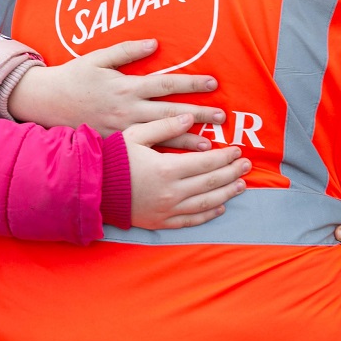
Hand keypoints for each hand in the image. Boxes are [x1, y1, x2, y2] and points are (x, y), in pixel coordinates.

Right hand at [9, 39, 227, 149]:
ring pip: (162, 137)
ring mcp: (123, 130)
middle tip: (223, 117)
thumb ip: (127, 51)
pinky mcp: (117, 144)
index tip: (213, 83)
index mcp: (126, 86)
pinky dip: (167, 157)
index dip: (191, 82)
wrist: (45, 104)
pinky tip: (185, 164)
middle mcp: (128, 110)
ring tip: (213, 145)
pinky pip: (146, 152)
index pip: (166, 83)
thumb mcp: (97, 58)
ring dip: (189, 141)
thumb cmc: (73, 78)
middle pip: (171, 112)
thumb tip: (155, 43)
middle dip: (199, 114)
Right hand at [124, 114, 250, 228]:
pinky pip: (191, 220)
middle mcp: (172, 192)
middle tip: (246, 166)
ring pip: (206, 203)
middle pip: (211, 182)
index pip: (207, 162)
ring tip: (241, 185)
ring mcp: (167, 209)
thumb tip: (190, 118)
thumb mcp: (135, 134)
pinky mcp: (161, 222)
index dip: (226, 157)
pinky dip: (208, 215)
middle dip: (232, 173)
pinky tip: (220, 207)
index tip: (237, 150)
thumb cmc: (113, 158)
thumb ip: (164, 126)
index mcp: (167, 168)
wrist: (93, 187)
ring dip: (227, 193)